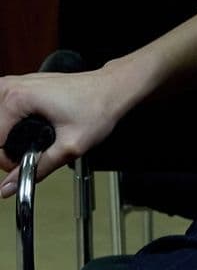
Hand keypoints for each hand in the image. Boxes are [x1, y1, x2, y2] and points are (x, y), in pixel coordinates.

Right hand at [0, 69, 123, 195]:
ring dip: (4, 133)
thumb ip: (37, 169)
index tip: (21, 167)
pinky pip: (3, 105)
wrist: (112, 88)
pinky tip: (19, 130)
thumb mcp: (69, 147)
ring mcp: (18, 82)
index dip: (6, 161)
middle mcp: (14, 86)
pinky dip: (7, 121)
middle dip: (4, 147)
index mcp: (19, 99)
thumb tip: (10, 186)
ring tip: (19, 144)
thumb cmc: (97, 108)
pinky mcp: (24, 84)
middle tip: (21, 158)